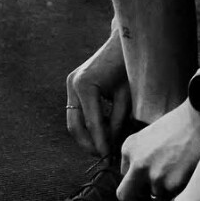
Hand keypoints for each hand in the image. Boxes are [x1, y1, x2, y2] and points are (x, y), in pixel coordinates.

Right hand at [65, 37, 130, 157]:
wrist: (123, 43)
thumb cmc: (128, 66)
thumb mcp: (126, 95)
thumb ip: (118, 120)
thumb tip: (113, 144)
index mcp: (85, 85)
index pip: (92, 123)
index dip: (100, 142)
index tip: (108, 157)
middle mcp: (73, 85)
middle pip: (74, 125)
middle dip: (87, 144)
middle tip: (102, 156)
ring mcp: (71, 84)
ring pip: (73, 120)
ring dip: (86, 136)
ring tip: (102, 147)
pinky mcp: (74, 85)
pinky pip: (77, 111)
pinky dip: (87, 123)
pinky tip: (101, 131)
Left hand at [116, 101, 199, 200]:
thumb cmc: (180, 124)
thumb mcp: (150, 134)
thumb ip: (141, 155)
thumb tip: (142, 178)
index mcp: (129, 148)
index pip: (124, 175)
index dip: (138, 176)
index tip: (149, 173)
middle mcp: (137, 164)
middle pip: (126, 195)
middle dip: (136, 196)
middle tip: (150, 191)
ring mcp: (153, 176)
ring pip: (155, 196)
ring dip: (165, 189)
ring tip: (178, 171)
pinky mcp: (171, 185)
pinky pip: (172, 196)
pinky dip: (179, 188)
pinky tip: (186, 171)